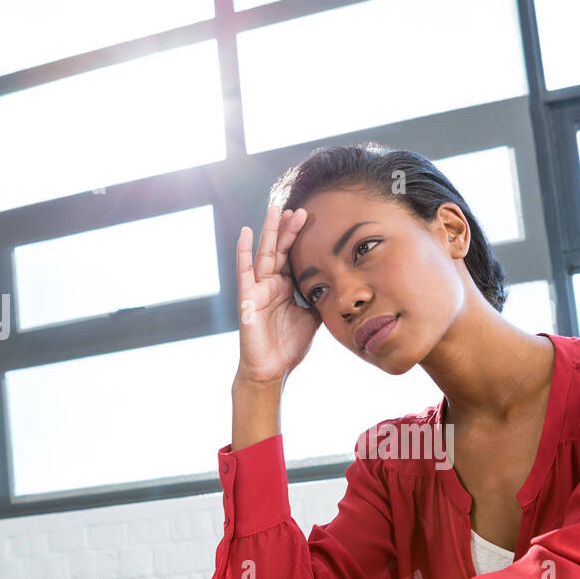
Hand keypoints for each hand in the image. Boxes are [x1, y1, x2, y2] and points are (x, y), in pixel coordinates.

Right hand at [236, 202, 319, 385]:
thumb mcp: (312, 318)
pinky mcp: (247, 298)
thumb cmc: (288, 346)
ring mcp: (257, 289)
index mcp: (284, 288)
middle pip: (279, 250)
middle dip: (288, 229)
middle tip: (297, 208)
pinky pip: (245, 271)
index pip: (292, 256)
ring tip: (274, 209)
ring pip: (264, 254)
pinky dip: (244, 251)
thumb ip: (318, 299)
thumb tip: (335, 286)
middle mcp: (270, 284)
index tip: (309, 218)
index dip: (299, 238)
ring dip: (269, 231)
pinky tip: (246, 232)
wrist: (273, 370)